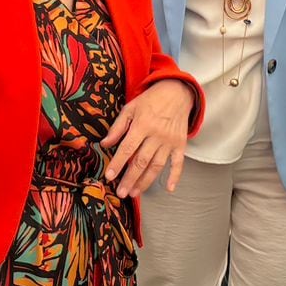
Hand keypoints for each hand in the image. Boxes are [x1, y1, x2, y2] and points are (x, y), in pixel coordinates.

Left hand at [100, 78, 194, 195]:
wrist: (177, 92)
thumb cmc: (151, 100)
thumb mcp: (130, 108)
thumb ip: (117, 127)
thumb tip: (105, 144)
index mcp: (142, 125)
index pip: (127, 148)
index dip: (118, 163)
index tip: (110, 176)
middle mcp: (157, 135)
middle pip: (141, 161)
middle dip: (130, 179)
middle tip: (121, 193)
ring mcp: (170, 141)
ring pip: (157, 166)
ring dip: (146, 181)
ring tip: (135, 193)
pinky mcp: (180, 144)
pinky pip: (178, 163)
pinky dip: (175, 176)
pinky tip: (169, 188)